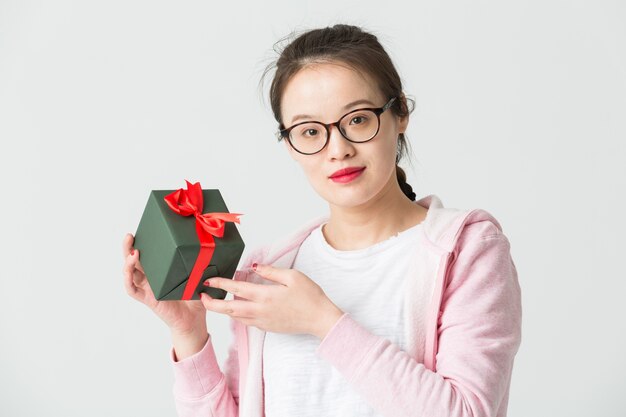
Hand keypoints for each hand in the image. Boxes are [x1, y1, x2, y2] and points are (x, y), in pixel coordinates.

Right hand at [122, 232, 206, 336]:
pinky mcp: (148, 299)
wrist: (194, 320)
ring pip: (130, 273)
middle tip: (130, 235)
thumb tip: (205, 247)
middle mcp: (151, 278)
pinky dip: (128, 280)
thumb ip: (198, 263)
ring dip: (127, 262)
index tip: (143, 230)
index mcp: (161, 270)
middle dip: (128, 247)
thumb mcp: (198, 276)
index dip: (142, 242)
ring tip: (132, 251)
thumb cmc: (195, 297)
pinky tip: (129, 271)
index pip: (148, 254)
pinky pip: (132, 290)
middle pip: (133, 260)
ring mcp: (147, 288)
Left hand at [200, 263, 344, 338]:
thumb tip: (254, 267)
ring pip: (236, 317)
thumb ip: (270, 271)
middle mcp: (260, 311)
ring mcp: (263, 321)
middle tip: (202, 297)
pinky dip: (237, 316)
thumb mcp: (292, 277)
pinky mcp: (267, 328)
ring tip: (216, 302)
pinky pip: (246, 322)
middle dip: (213, 303)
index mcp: (265, 296)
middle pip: (229, 309)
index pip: (236, 289)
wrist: (320, 319)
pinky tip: (237, 309)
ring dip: (223, 310)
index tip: (208, 280)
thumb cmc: (310, 296)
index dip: (220, 284)